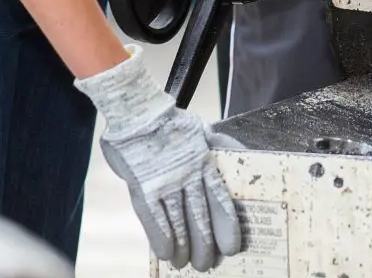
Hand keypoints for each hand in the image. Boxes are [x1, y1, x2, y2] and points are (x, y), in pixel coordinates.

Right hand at [74, 51, 243, 271]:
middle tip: (206, 263)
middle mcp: (188, 174)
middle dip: (204, 245)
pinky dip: (161, 238)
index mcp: (204, 161)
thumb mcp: (199, 130)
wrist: (136, 108)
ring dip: (183, 247)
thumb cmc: (167, 122)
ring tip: (185, 263)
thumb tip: (235, 157)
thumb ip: (215, 146)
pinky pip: (155, 218)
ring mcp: (166, 181)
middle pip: (200, 218)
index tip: (231, 247)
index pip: (221, 200)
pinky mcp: (144, 185)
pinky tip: (165, 254)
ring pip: (179, 222)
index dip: (226, 226)